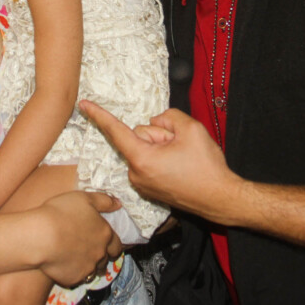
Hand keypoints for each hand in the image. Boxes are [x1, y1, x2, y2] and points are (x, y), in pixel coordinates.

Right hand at [34, 191, 121, 286]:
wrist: (40, 236)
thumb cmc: (61, 213)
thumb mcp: (84, 199)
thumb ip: (104, 201)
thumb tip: (118, 204)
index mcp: (105, 234)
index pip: (117, 245)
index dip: (113, 245)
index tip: (108, 245)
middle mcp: (100, 253)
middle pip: (106, 260)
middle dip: (102, 257)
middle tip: (92, 252)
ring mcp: (88, 268)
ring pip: (94, 271)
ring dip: (90, 266)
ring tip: (78, 259)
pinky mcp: (74, 278)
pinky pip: (77, 278)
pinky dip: (74, 272)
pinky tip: (64, 265)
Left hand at [80, 100, 241, 224]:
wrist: (220, 198)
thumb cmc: (207, 167)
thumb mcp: (191, 129)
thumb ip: (168, 117)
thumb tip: (157, 122)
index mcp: (142, 159)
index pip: (116, 131)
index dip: (100, 115)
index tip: (83, 105)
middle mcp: (137, 174)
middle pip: (140, 137)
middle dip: (159, 135)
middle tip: (181, 147)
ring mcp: (142, 183)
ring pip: (146, 149)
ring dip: (163, 148)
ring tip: (184, 159)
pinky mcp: (150, 188)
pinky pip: (150, 161)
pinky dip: (163, 158)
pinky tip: (180, 166)